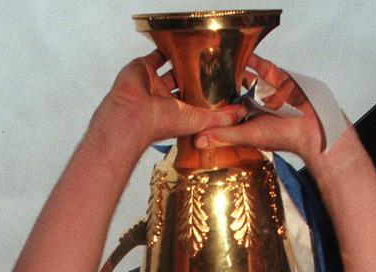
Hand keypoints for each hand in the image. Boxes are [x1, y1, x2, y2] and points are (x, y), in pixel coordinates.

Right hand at [99, 50, 246, 149]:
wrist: (133, 113)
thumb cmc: (160, 123)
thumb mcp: (199, 120)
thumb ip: (221, 118)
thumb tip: (242, 113)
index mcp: (180, 115)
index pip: (197, 104)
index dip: (208, 97)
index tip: (221, 88)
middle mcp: (167, 101)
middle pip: (185, 86)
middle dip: (196, 78)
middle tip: (211, 67)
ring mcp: (155, 84)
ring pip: (171, 70)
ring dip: (182, 63)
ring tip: (197, 54)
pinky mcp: (145, 69)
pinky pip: (155, 56)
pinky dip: (164, 49)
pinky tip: (177, 44)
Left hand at [192, 54, 336, 164]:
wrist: (310, 126)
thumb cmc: (283, 136)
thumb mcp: (247, 135)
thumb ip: (223, 135)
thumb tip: (197, 140)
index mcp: (247, 120)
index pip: (226, 112)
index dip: (214, 106)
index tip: (196, 99)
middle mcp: (255, 105)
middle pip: (234, 92)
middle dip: (222, 86)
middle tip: (203, 76)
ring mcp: (265, 91)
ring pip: (246, 77)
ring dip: (234, 70)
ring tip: (218, 62)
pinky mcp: (276, 78)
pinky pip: (261, 66)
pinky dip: (251, 59)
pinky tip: (239, 53)